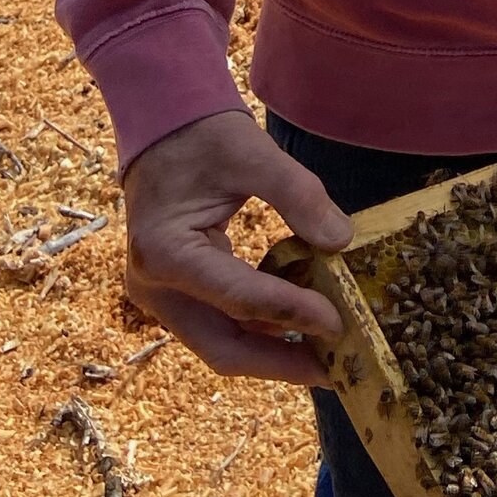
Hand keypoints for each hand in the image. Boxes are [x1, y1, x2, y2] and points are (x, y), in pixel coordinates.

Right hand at [120, 109, 353, 382]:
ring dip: (272, 353)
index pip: (238, 297)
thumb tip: (342, 243)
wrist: (163, 125)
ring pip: (221, 344)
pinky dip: (260, 331)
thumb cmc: (204, 136)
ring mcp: (160, 295)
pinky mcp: (176, 293)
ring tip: (327, 357)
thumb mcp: (254, 153)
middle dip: (279, 362)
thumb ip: (299, 196)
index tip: (339, 322)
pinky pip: (220, 324)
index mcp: (165, 252)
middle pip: (222, 346)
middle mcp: (154, 286)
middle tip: (334, 371)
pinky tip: (300, 328)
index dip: (290, 313)